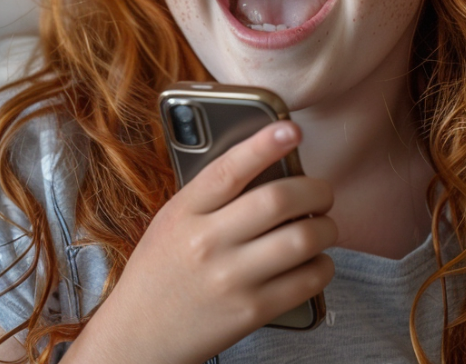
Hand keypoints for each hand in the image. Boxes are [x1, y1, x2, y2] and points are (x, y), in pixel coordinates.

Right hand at [64, 121, 336, 363]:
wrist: (139, 336)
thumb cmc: (159, 271)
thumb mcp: (171, 222)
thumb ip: (210, 197)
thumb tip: (267, 164)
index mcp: (184, 212)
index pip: (229, 169)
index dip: (264, 144)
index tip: (291, 128)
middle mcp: (206, 243)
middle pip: (278, 200)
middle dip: (315, 190)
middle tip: (321, 192)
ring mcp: (230, 279)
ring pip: (302, 239)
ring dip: (326, 228)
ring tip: (323, 227)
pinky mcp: (251, 311)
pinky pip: (307, 280)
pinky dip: (323, 266)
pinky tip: (317, 262)